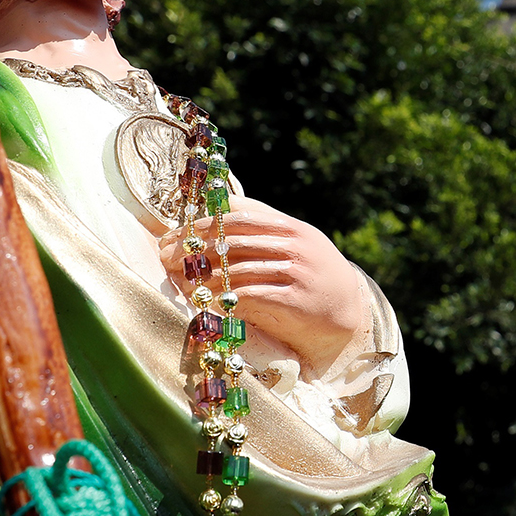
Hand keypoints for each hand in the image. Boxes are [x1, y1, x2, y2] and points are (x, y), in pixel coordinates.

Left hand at [161, 196, 370, 374]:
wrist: (350, 311)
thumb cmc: (315, 275)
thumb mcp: (296, 241)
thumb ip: (265, 223)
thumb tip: (224, 204)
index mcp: (291, 227)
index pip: (236, 218)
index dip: (201, 226)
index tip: (173, 236)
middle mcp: (295, 246)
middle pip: (233, 241)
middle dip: (194, 250)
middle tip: (165, 259)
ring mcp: (297, 273)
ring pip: (239, 269)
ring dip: (205, 278)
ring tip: (182, 285)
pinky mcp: (295, 301)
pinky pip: (252, 296)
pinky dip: (226, 298)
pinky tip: (208, 303)